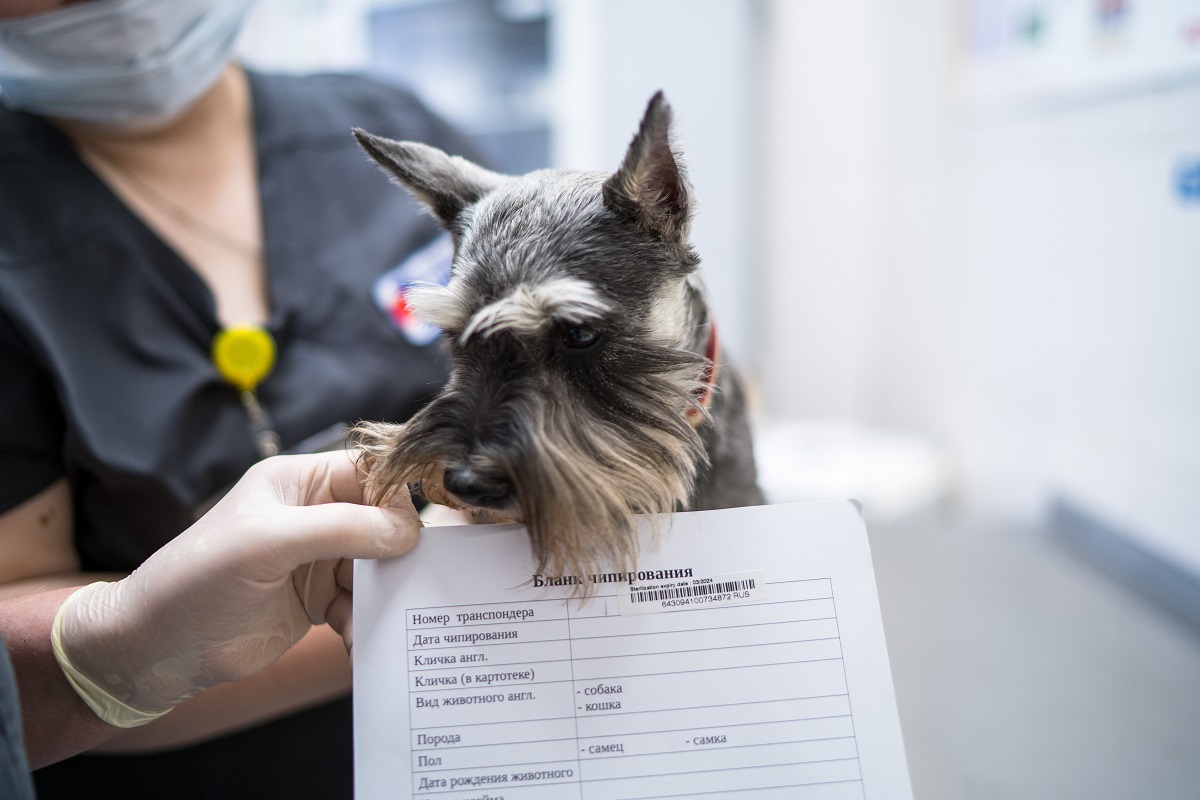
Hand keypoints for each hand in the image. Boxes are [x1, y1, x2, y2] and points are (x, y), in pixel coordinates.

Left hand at [56, 450, 419, 716]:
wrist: (156, 650)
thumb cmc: (196, 581)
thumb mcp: (269, 543)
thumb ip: (342, 530)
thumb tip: (406, 531)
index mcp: (299, 482)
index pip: (370, 472)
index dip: (396, 498)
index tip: (412, 535)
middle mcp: (313, 514)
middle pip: (382, 522)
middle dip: (394, 554)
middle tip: (401, 582)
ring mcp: (316, 558)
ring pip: (377, 566)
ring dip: (379, 594)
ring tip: (368, 619)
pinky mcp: (317, 598)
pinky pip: (360, 602)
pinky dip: (363, 620)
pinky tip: (350, 638)